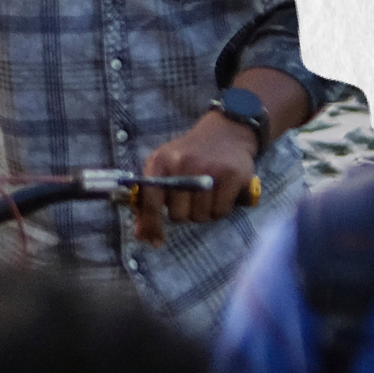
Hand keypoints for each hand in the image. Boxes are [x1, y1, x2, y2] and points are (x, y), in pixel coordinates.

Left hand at [132, 112, 256, 247]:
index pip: (150, 201)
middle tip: (190, 198)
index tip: (156, 240)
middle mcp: (183, 163)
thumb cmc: (189, 155)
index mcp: (160, 161)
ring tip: (206, 195)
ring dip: (203, 212)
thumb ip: (148, 201)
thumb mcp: (163, 168)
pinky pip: (220, 212)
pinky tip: (220, 194)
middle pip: (178, 215)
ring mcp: (209, 168)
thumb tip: (141, 235)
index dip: (152, 224)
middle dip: (184, 212)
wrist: (225, 132)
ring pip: (200, 216)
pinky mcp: (232, 175)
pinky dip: (220, 209)